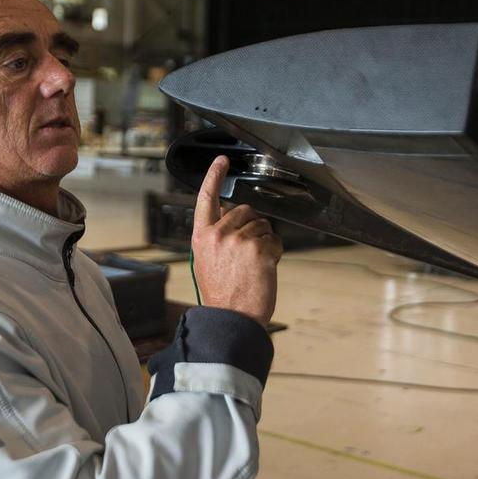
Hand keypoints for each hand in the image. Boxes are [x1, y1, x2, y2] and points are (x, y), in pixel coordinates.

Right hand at [191, 155, 282, 325]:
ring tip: (254, 265)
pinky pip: (275, 240)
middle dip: (253, 226)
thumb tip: (230, 215)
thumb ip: (215, 237)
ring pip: (263, 225)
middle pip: (245, 211)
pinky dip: (276, 253)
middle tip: (248, 253)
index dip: (214, 176)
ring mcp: (239, 241)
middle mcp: (218, 235)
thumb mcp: (206, 261)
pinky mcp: (259, 250)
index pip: (206, 198)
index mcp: (202, 237)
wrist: (232, 318)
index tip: (221, 161)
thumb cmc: (222, 294)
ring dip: (265, 242)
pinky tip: (265, 269)